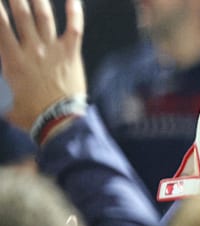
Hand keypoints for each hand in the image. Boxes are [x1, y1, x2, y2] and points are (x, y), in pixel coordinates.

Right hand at [0, 0, 85, 130]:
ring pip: (44, 16)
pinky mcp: (71, 54)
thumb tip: (4, 111)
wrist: (60, 121)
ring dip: (38, 0)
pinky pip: (74, 28)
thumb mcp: (11, 107)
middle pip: (21, 15)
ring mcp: (53, 50)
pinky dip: (75, 12)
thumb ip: (5, 102)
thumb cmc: (34, 116)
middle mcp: (31, 49)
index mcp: (12, 60)